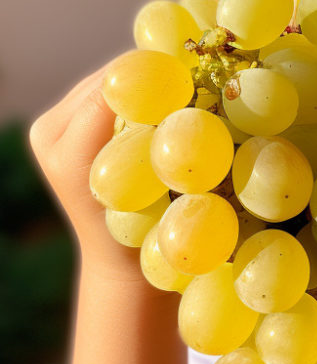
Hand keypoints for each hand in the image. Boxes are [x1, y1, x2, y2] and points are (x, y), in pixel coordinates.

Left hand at [31, 65, 187, 363]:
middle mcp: (50, 133)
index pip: (113, 91)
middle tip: (194, 74)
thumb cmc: (146, 241)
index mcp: (69, 150)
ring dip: (144, 80)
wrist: (119, 264)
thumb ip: (162, 148)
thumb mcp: (160, 194)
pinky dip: (134, 91)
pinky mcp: (60, 125)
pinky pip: (103, 93)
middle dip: (150, 74)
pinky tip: (163, 98)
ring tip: (182, 83)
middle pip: (106, 79)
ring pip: (104, 81)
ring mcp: (51, 128)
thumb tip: (190, 100)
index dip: (154, 78)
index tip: (194, 75)